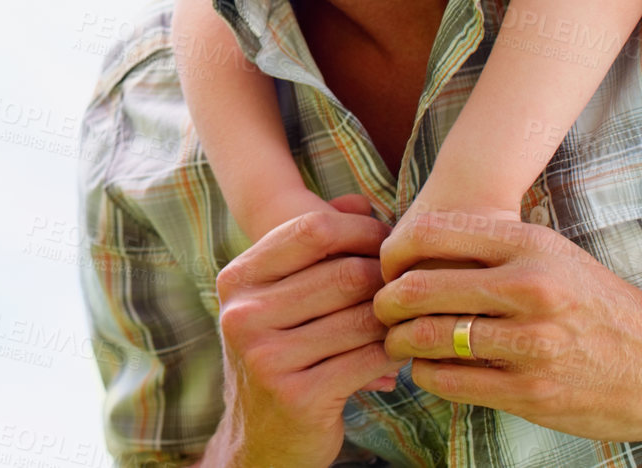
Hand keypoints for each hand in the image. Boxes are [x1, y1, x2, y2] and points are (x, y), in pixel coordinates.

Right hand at [206, 194, 401, 467]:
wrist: (258, 441)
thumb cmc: (279, 356)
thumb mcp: (277, 300)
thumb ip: (313, 249)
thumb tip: (361, 200)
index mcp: (237, 281)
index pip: (310, 230)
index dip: (359, 229)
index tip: (385, 241)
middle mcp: (244, 315)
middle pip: (342, 272)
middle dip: (383, 277)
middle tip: (403, 285)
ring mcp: (268, 358)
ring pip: (361, 317)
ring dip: (391, 319)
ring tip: (401, 319)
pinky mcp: (299, 396)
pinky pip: (369, 359)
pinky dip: (391, 354)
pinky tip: (395, 356)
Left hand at [371, 211, 641, 444]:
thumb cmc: (593, 301)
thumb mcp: (548, 252)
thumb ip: (487, 246)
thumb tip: (410, 246)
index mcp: (528, 245)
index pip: (430, 234)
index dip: (392, 251)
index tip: (384, 266)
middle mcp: (529, 288)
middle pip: (420, 288)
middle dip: (385, 300)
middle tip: (379, 308)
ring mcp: (531, 344)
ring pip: (429, 338)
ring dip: (400, 341)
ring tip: (396, 341)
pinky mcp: (531, 392)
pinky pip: (451, 381)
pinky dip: (426, 376)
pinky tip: (426, 370)